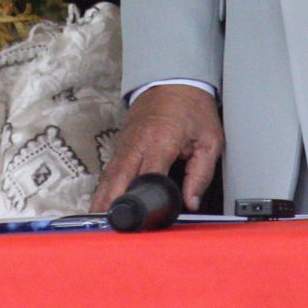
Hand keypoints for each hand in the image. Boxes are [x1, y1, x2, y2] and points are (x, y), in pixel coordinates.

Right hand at [91, 84, 222, 212]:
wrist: (174, 80)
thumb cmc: (192, 108)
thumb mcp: (209, 140)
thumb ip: (201, 174)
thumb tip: (191, 202)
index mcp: (161, 141)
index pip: (147, 176)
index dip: (142, 199)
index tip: (139, 218)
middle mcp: (138, 143)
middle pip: (119, 179)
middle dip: (111, 204)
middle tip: (108, 227)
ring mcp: (126, 143)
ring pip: (109, 175)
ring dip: (102, 198)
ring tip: (97, 221)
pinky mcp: (121, 143)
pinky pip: (110, 169)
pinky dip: (105, 186)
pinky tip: (101, 203)